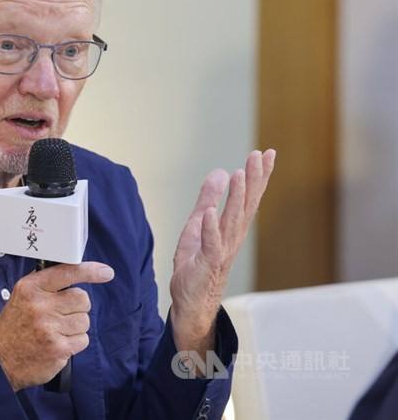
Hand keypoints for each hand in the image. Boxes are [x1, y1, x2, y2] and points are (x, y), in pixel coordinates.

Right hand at [0, 261, 114, 390]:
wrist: (0, 360)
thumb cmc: (15, 326)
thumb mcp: (22, 296)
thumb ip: (46, 284)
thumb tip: (76, 272)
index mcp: (31, 288)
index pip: (67, 272)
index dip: (90, 271)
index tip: (106, 272)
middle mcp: (40, 305)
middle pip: (82, 298)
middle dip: (78, 307)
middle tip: (62, 314)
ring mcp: (50, 328)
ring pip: (85, 320)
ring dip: (76, 327)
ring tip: (57, 331)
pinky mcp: (59, 348)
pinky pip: (83, 340)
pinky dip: (74, 343)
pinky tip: (58, 343)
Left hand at [170, 149, 275, 350]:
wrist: (190, 303)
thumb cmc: (197, 265)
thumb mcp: (198, 224)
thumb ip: (208, 199)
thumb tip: (220, 172)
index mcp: (231, 228)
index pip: (248, 198)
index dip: (258, 176)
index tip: (266, 153)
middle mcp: (231, 238)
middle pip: (246, 206)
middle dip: (254, 180)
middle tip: (260, 155)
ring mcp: (221, 252)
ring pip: (231, 222)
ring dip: (236, 198)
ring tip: (239, 174)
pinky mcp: (206, 265)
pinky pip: (209, 245)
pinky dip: (210, 229)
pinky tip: (210, 213)